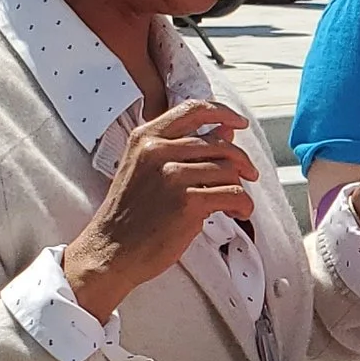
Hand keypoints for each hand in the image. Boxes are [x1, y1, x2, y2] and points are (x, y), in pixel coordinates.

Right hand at [63, 102, 258, 319]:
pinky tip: (237, 213)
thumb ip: (182, 148)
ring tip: (235, 204)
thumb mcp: (146, 169)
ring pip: (229, 170)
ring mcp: (172, 175)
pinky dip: (243, 205)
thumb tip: (224, 131)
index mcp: (146, 138)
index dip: (223, 112)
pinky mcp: (187, 201)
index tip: (239, 122)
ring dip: (241, 188)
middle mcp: (158, 151)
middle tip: (249, 175)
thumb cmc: (130, 215)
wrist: (110, 250)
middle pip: (220, 144)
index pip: (193, 110)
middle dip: (241, 161)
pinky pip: (233, 194)